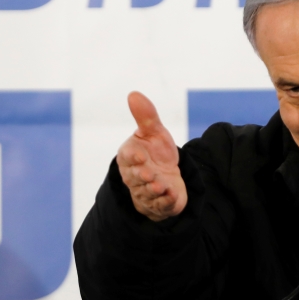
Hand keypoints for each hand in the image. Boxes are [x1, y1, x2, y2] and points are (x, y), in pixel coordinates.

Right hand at [116, 91, 186, 220]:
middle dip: (141, 176)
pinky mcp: (158, 204)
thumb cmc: (155, 153)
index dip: (132, 157)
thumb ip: (146, 117)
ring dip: (153, 190)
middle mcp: (134, 176)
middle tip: (149, 174)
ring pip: (146, 192)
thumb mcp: (154, 133)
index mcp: (130, 157)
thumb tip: (133, 94)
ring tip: (161, 185)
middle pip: (135, 177)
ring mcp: (146, 192)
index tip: (139, 154)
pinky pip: (160, 205)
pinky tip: (172, 196)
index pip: (126, 157)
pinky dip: (165, 202)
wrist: (166, 176)